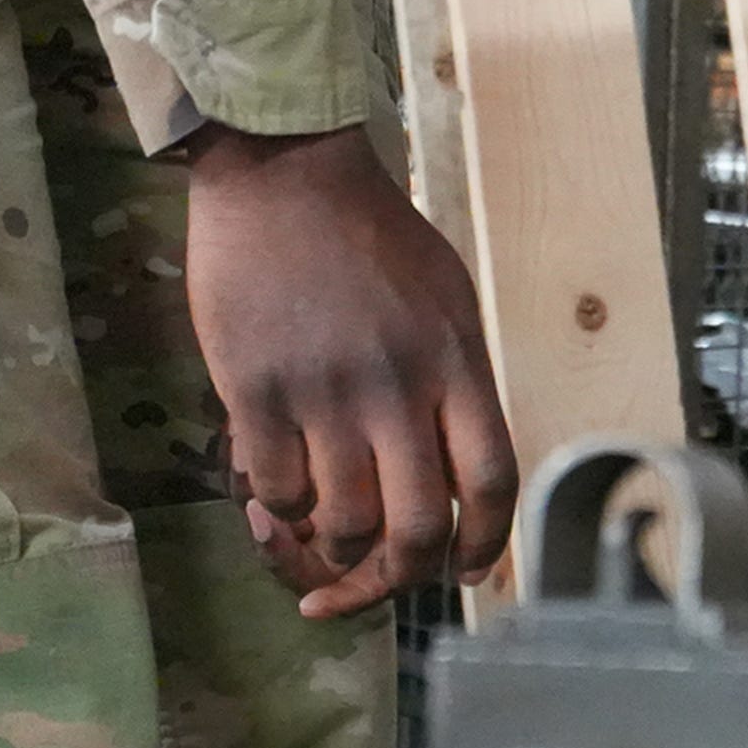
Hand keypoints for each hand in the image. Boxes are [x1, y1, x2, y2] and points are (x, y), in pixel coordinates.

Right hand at [183, 123, 516, 618]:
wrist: (283, 172)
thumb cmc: (370, 235)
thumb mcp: (446, 298)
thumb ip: (459, 380)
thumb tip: (465, 473)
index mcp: (456, 360)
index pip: (490, 482)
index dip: (485, 545)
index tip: (467, 572)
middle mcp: (398, 383)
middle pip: (418, 525)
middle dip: (399, 574)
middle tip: (376, 575)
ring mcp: (325, 389)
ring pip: (344, 522)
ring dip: (333, 548)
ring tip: (321, 533)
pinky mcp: (257, 389)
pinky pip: (276, 489)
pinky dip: (278, 509)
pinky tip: (276, 489)